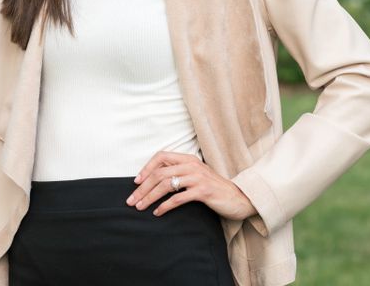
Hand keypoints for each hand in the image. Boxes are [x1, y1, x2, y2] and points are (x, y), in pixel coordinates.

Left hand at [126, 150, 256, 220]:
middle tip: (132, 200)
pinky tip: (158, 212)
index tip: (136, 182)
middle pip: (160, 172)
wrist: (238, 198)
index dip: (147, 168)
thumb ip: (180, 173)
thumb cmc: (214, 188)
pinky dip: (165, 206)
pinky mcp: (203, 191)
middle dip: (143, 187)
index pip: (161, 156)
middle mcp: (192, 165)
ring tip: (140, 207)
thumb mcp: (196, 175)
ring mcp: (198, 177)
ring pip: (166, 184)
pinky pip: (179, 198)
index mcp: (188, 159)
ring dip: (150, 197)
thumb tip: (156, 180)